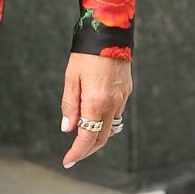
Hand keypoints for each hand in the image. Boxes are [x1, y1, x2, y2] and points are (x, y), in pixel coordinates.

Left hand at [60, 53, 131, 168]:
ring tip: (81, 137)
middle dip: (87, 150)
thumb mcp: (71, 78)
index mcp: (96, 102)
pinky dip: (104, 121)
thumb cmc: (86, 54)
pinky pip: (116, 114)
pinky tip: (93, 118)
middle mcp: (113, 104)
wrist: (109, 32)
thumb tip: (68, 128)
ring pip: (111, 127)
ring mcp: (122, 98)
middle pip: (102, 138)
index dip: (77, 152)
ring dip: (97, 136)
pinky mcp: (126, 91)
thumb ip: (70, 105)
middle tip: (74, 156)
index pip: (88, 138)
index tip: (68, 161)